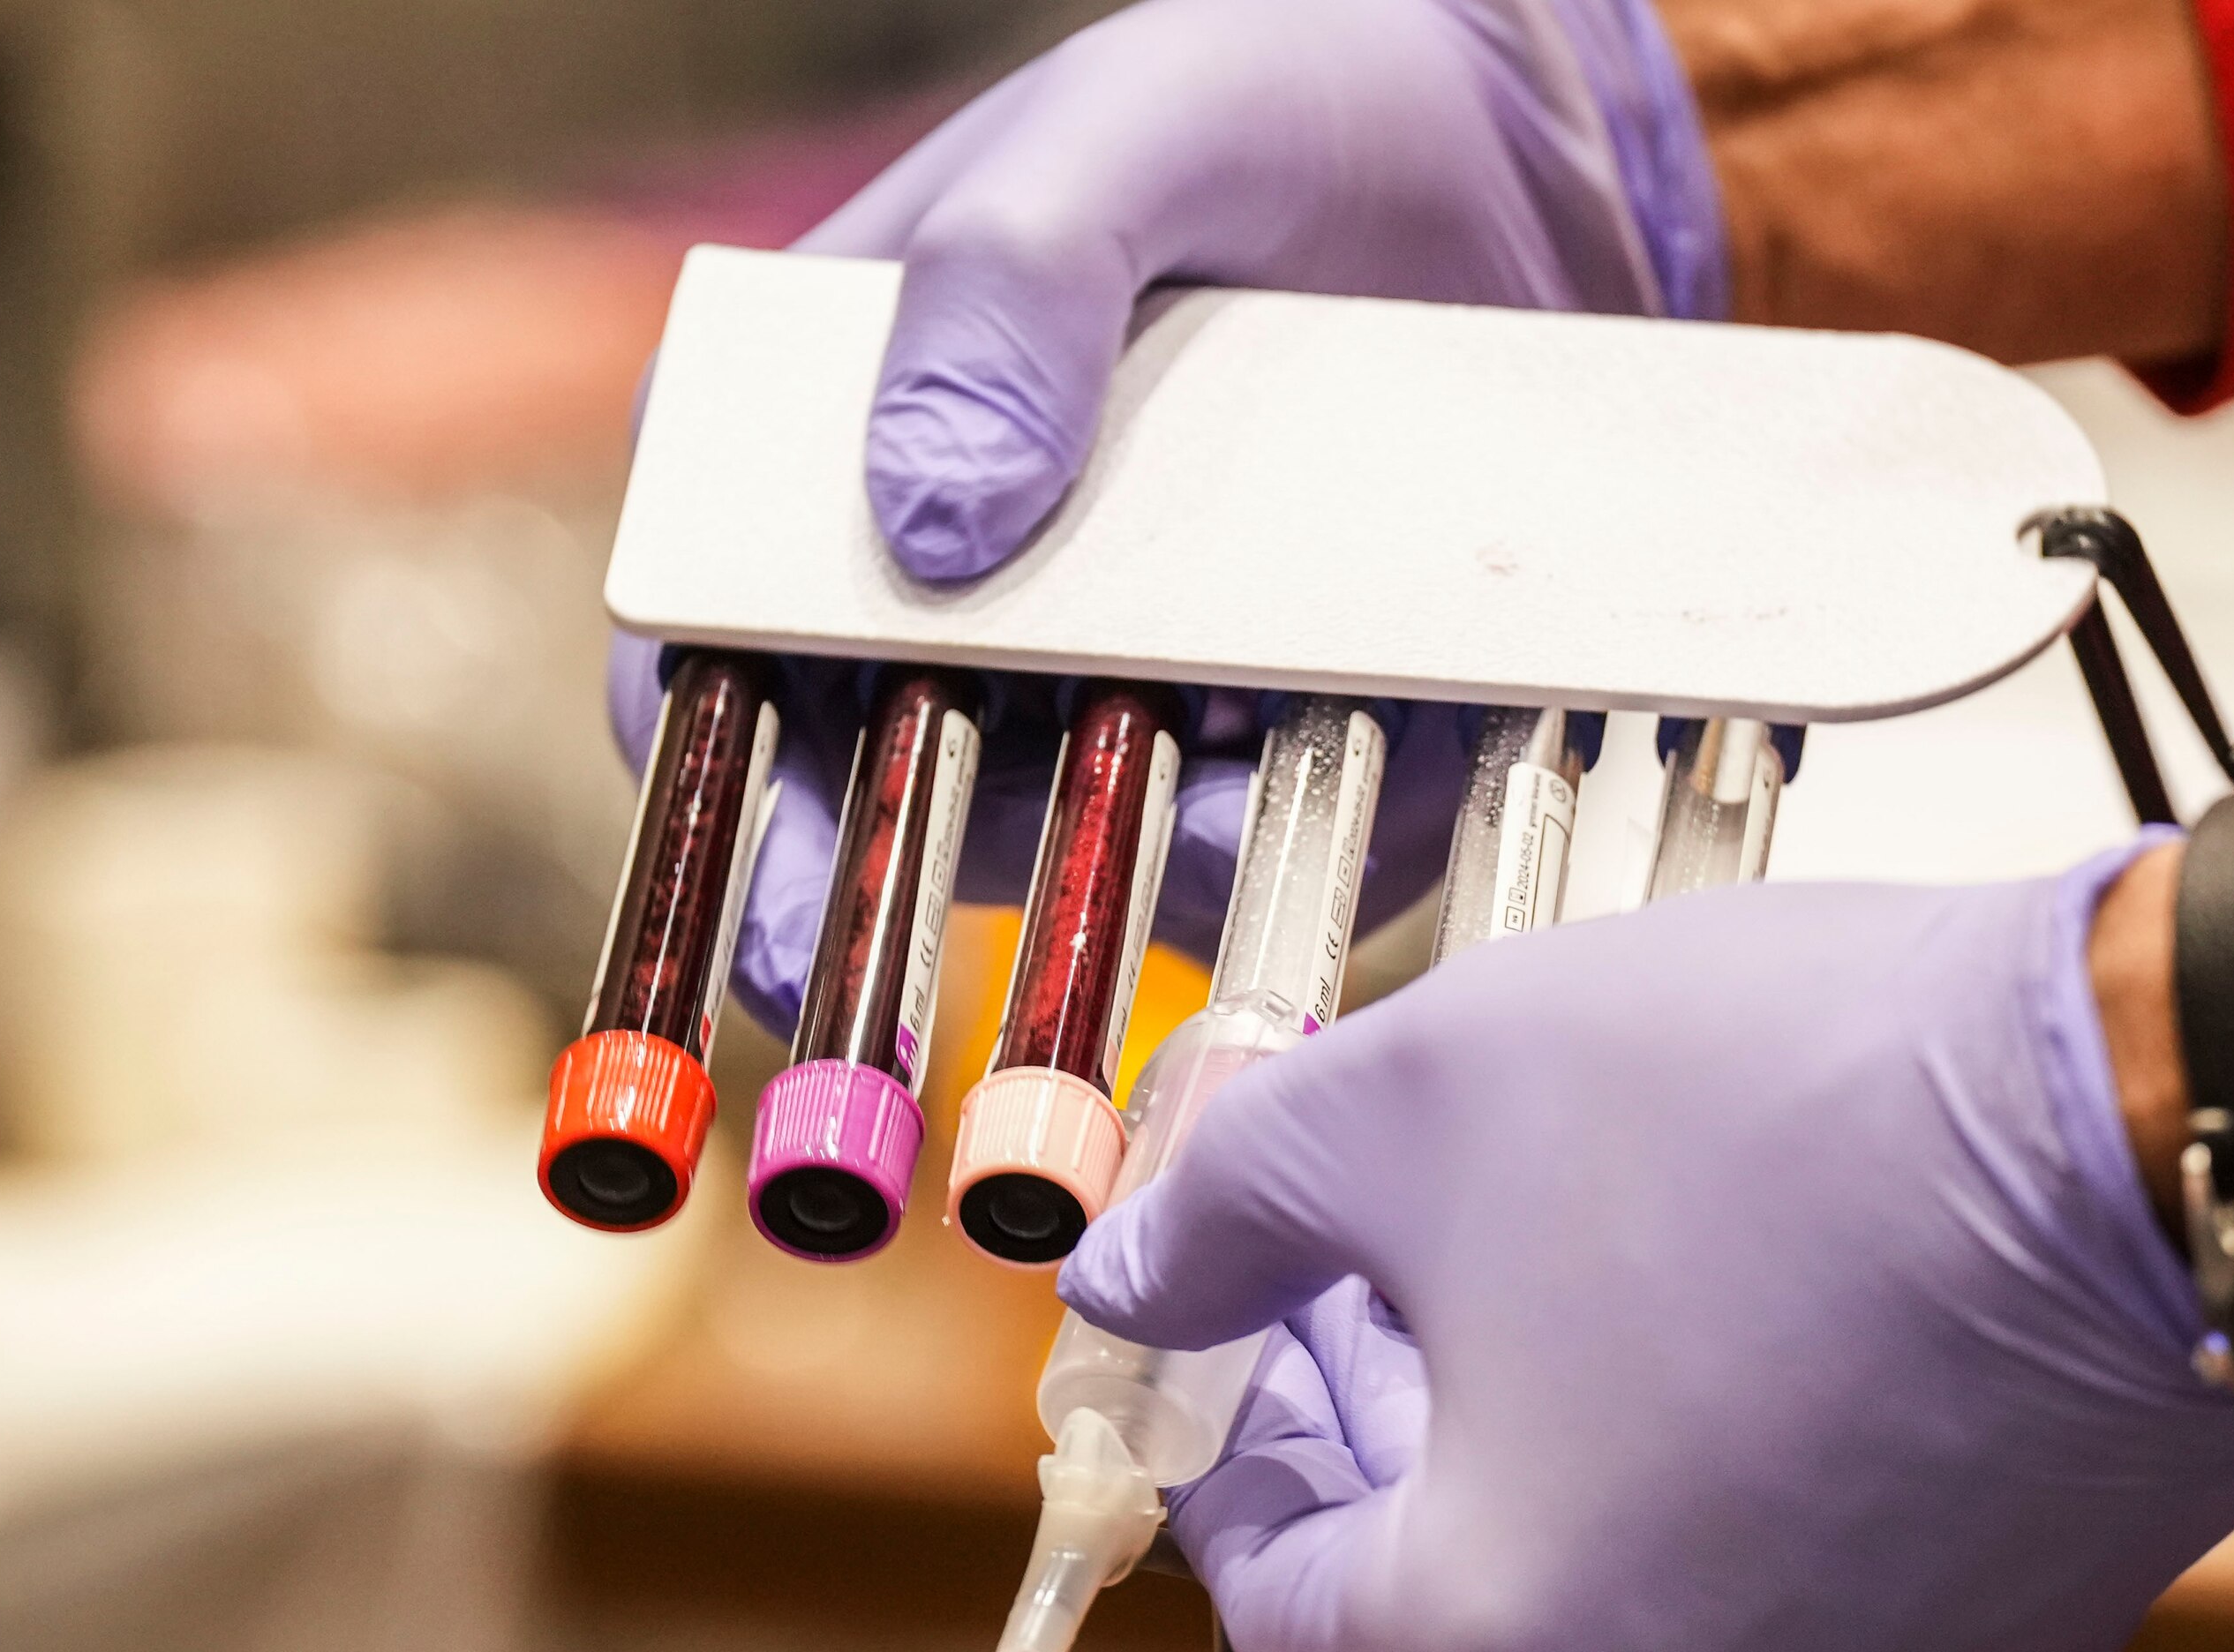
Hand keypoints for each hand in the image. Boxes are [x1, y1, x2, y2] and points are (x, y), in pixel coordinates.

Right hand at [607, 0, 1715, 1027]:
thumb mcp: (1127, 137)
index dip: (704, 757)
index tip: (752, 864)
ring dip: (1095, 853)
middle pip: (858, 779)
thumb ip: (1006, 282)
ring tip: (1192, 773)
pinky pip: (1240, 846)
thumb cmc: (1277, 105)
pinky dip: (1260, 835)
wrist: (1532, 161)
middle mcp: (954, 590)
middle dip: (874, 882)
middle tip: (877, 965)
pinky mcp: (1267, 739)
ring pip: (1055, 838)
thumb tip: (927, 518)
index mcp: (840, 435)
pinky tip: (1314, 750)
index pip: (701, 624)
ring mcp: (1110, 680)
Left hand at [1056, 852, 2233, 1651]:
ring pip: (1646, 1615)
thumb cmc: (1809, 1119)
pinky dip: (1755, 1492)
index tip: (1264, 1351)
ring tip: (1610, 1270)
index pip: (1282, 1598)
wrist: (2159, 1124)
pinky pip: (1806, 1608)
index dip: (1255, 1447)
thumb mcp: (1414, 1100)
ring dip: (1593, 1465)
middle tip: (1425, 1281)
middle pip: (1467, 1618)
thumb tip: (1137, 1265)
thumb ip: (1223, 1206)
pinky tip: (1772, 1325)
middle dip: (1424, 1448)